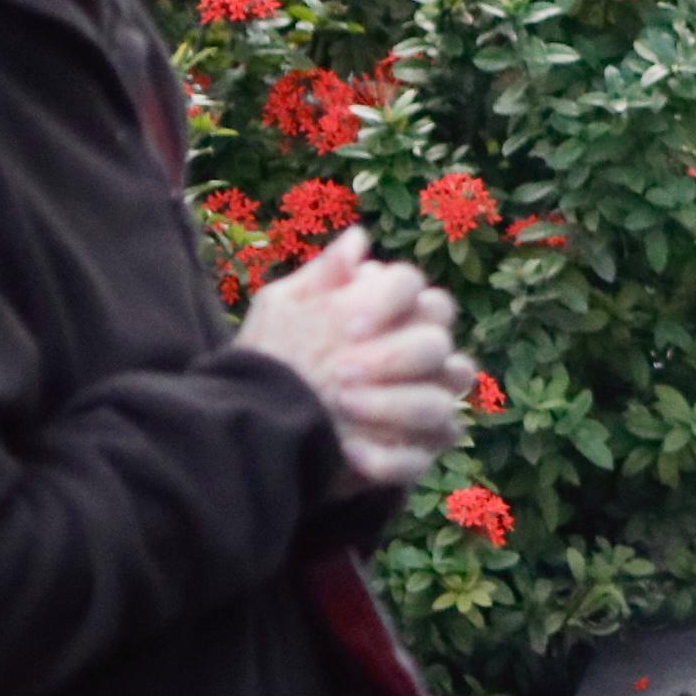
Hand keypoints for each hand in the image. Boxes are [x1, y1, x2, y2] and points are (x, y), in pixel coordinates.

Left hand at [236, 229, 479, 486]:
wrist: (254, 425)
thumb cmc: (272, 358)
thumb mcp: (284, 308)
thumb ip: (323, 274)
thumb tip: (358, 237)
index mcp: (394, 313)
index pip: (420, 291)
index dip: (394, 303)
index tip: (351, 326)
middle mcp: (418, 356)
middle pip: (438, 346)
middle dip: (395, 359)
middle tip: (343, 373)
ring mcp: (421, 407)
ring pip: (440, 403)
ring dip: (395, 406)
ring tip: (344, 408)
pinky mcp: (413, 454)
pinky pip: (421, 457)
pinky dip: (389, 457)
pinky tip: (350, 451)